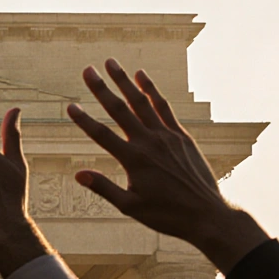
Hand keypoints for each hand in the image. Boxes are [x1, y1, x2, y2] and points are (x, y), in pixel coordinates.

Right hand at [68, 59, 268, 271]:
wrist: (208, 215)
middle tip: (87, 70)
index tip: (69, 106)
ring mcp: (167, 136)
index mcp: (134, 160)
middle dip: (101, 88)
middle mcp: (149, 142)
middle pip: (120, 110)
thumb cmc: (167, 214)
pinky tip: (142, 76)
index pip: (102, 134)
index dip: (84, 120)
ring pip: (141, 102)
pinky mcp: (182, 135)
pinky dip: (152, 90)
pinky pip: (164, 107)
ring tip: (111, 63)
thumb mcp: (130, 207)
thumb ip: (103, 188)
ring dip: (125, 81)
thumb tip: (78, 174)